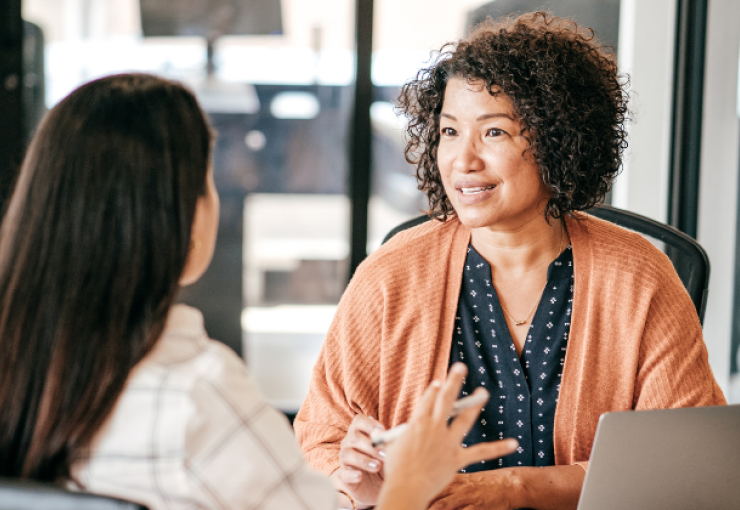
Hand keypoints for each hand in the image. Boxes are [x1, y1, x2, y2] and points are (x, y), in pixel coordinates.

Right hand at [333, 414, 386, 506]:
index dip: (369, 424)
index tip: (382, 431)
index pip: (359, 421)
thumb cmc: (384, 460)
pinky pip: (343, 474)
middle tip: (385, 455)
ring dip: (363, 460)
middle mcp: (349, 442)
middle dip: (371, 446)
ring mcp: (345, 459)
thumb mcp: (390, 451)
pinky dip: (351, 474)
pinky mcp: (344, 476)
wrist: (379, 483)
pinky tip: (360, 476)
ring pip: (347, 455)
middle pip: (354, 438)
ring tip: (377, 466)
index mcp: (360, 431)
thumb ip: (391, 442)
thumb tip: (393, 435)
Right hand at [376, 363, 517, 509]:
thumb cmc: (397, 467)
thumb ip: (402, 433)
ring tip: (483, 392)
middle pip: (446, 400)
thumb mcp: (394, 444)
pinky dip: (498, 448)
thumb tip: (399, 428)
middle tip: (461, 367)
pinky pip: (481, 452)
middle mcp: (434, 428)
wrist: (406, 487)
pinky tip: (514, 443)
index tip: (440, 382)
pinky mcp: (457, 458)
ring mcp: (448, 442)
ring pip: (464, 419)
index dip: (434, 389)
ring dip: (474, 405)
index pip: (428, 399)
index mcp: (418, 422)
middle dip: (453, 382)